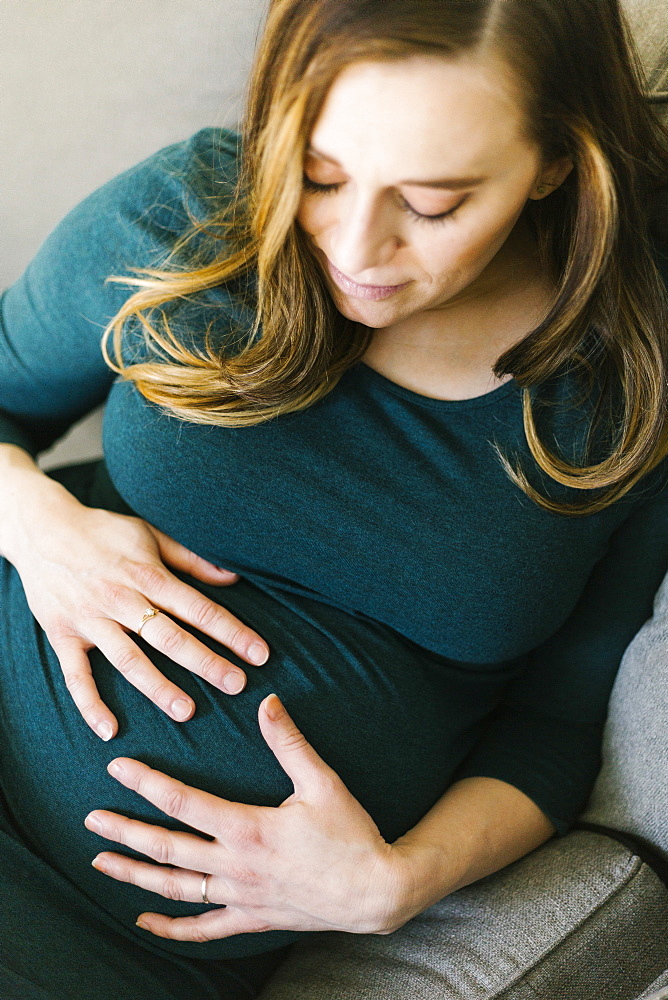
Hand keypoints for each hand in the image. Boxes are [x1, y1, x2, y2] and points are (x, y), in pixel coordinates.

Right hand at [12, 489, 269, 740]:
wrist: (42, 528)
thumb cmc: (104, 531)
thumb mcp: (151, 535)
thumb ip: (192, 559)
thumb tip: (234, 576)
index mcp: (147, 575)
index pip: (197, 608)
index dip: (231, 631)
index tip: (259, 653)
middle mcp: (121, 600)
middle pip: (169, 637)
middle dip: (205, 662)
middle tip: (237, 685)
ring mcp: (91, 620)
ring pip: (128, 659)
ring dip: (157, 687)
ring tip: (186, 711)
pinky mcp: (63, 635)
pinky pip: (76, 675)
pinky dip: (89, 704)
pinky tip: (109, 729)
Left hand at [85, 694, 412, 941]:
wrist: (377, 890)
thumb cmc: (351, 834)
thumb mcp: (323, 782)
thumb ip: (289, 742)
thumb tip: (267, 701)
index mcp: (248, 829)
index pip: (183, 803)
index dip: (146, 784)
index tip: (117, 768)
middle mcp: (235, 866)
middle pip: (167, 848)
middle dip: (125, 832)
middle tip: (90, 820)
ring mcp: (240, 897)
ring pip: (175, 889)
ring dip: (135, 875)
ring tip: (101, 861)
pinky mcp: (251, 918)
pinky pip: (203, 929)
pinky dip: (171, 929)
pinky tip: (143, 923)